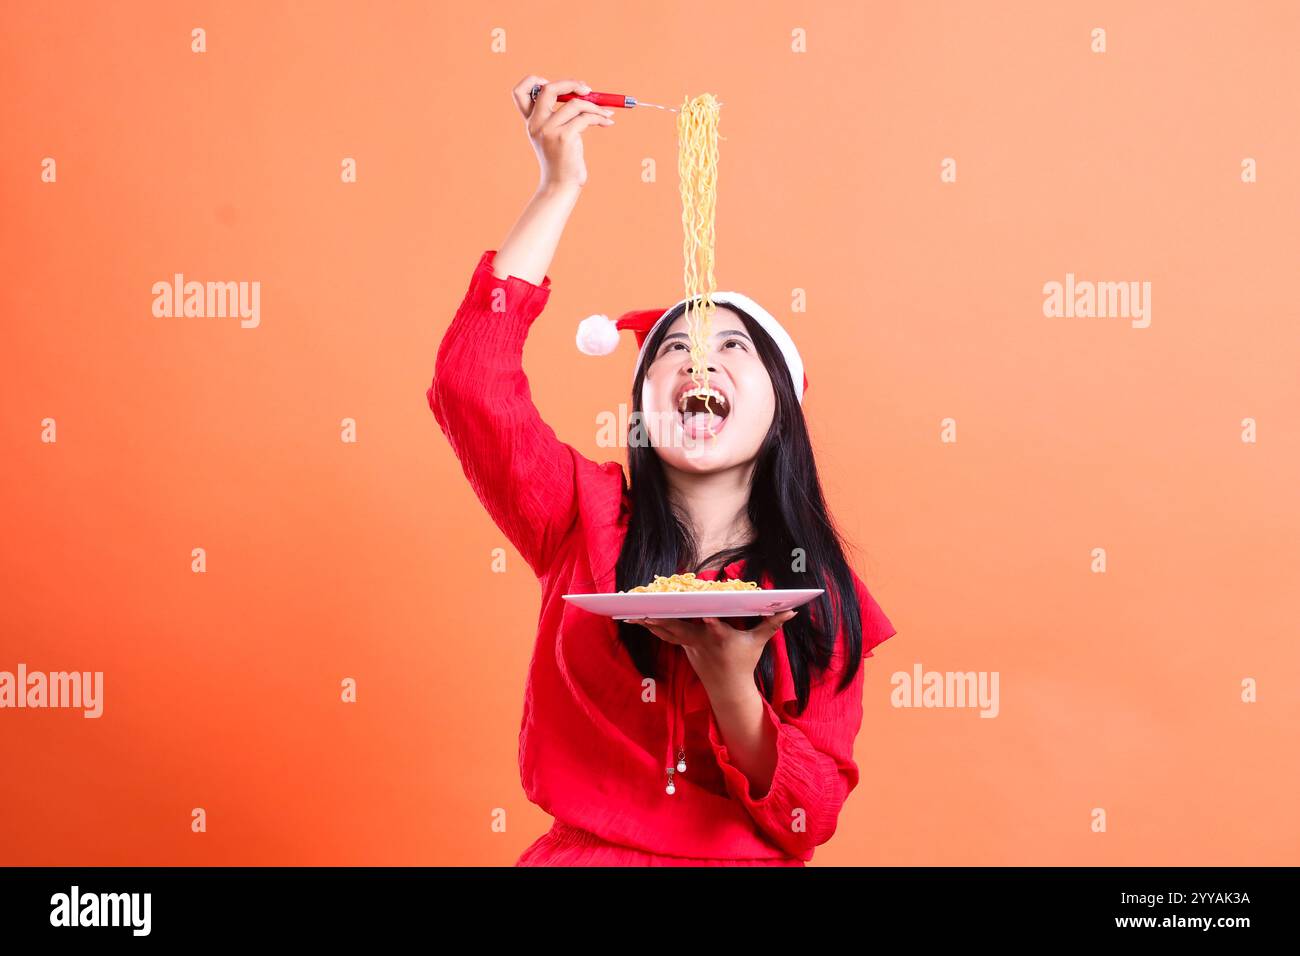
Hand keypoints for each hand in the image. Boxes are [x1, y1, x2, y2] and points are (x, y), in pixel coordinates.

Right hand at [511, 75, 615, 189]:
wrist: (561, 186)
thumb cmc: (562, 161)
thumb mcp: (555, 135)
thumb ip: (559, 116)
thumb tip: (582, 92)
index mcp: (531, 122)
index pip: (520, 92)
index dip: (535, 81)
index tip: (557, 89)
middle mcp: (536, 124)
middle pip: (547, 89)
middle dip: (570, 84)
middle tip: (587, 90)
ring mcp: (549, 130)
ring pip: (575, 103)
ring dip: (595, 106)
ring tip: (606, 113)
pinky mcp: (564, 138)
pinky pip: (586, 118)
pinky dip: (600, 117)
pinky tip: (607, 122)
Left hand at [636, 610, 797, 691]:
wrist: (728, 688)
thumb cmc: (744, 661)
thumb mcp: (759, 642)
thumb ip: (772, 623)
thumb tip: (793, 610)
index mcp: (721, 639)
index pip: (716, 629)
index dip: (711, 625)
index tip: (705, 617)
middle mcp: (703, 642)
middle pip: (681, 630)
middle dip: (663, 621)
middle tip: (645, 611)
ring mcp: (691, 647)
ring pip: (668, 633)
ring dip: (651, 624)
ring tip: (633, 614)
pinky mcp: (684, 648)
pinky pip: (667, 635)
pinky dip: (655, 627)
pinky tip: (639, 618)